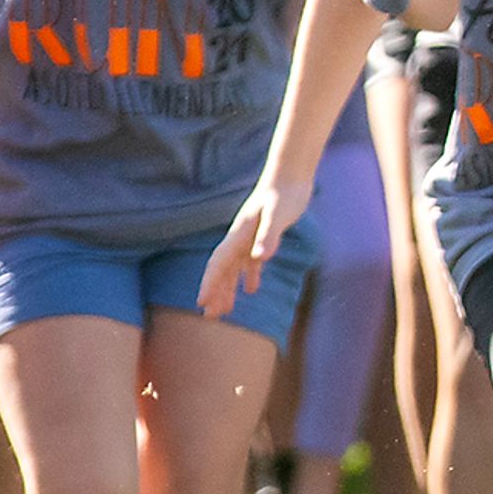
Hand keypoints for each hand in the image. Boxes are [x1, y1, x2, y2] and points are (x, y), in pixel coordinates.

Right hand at [193, 169, 312, 317]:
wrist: (290, 176)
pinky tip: (251, 290)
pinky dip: (249, 275)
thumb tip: (260, 258)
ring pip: (234, 268)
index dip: (210, 283)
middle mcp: (240, 238)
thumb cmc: (285, 194)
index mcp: (239, 235)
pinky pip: (251, 261)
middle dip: (215, 293)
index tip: (201, 303)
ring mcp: (249, 238)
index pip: (219, 263)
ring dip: (228, 288)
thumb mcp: (279, 215)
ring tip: (225, 311)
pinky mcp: (262, 236)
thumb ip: (269, 236)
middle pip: (222, 270)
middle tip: (209, 317)